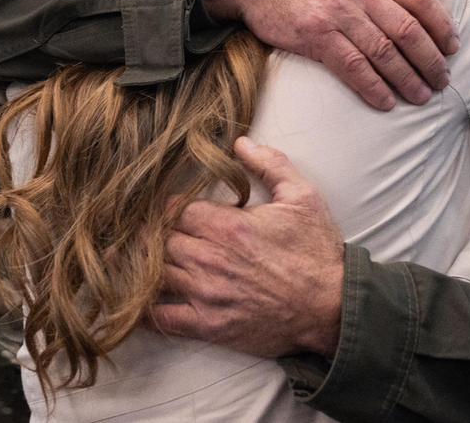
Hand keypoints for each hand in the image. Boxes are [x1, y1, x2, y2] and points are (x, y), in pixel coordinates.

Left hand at [153, 137, 344, 357]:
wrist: (331, 307)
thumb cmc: (317, 251)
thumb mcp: (303, 197)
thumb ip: (270, 164)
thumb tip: (240, 143)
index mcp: (229, 227)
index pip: (176, 210)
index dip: (172, 207)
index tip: (176, 209)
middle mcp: (211, 260)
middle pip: (161, 240)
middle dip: (158, 234)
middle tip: (159, 232)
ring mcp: (207, 295)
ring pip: (155, 274)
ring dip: (148, 265)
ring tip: (145, 259)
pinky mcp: (209, 326)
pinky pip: (162, 318)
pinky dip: (144, 309)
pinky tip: (137, 299)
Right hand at [203, 0, 458, 109]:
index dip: (442, 25)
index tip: (453, 47)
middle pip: (407, 30)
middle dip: (430, 60)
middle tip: (443, 80)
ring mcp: (338, 14)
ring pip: (384, 53)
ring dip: (407, 79)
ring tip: (422, 96)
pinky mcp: (316, 36)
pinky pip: (352, 67)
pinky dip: (373, 87)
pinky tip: (386, 101)